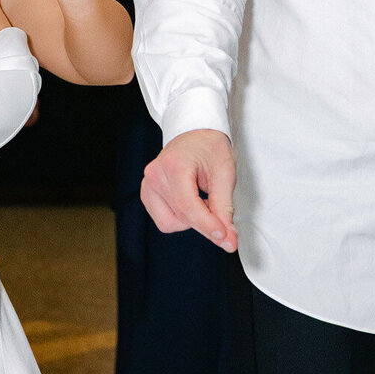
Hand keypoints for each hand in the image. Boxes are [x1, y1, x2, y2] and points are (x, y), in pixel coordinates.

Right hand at [140, 128, 237, 249]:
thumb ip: (224, 209)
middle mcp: (155, 175)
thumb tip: (227, 239)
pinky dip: (181, 218)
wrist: (195, 134)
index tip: (224, 237)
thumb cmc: (210, 148)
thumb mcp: (225, 174)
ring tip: (203, 200)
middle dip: (205, 224)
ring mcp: (148, 185)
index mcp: (174, 165)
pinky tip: (191, 202)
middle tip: (224, 220)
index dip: (207, 225)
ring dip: (192, 220)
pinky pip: (164, 220)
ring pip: (171, 223)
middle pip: (181, 217)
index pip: (188, 205)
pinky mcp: (147, 194)